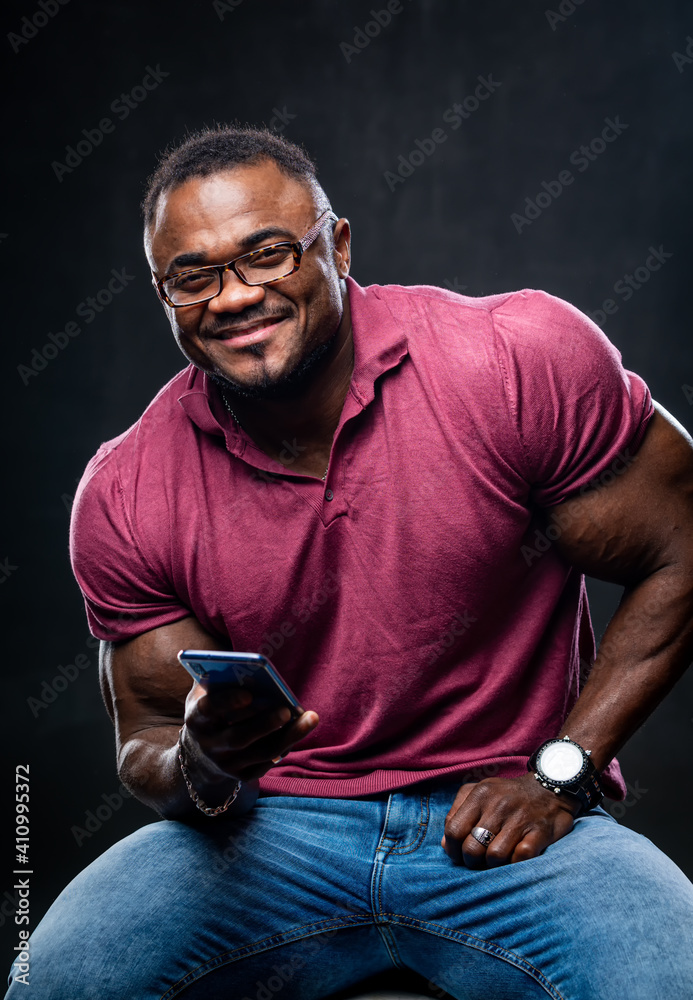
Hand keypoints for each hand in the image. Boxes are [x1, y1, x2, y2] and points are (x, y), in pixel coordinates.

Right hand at [182, 681, 318, 785]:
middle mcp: (209, 745)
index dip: (227, 702)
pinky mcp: (242, 775)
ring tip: (310, 718)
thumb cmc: (212, 708)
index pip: (209, 710)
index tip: (248, 693)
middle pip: (238, 737)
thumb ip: (221, 677)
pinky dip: (287, 746)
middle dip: (264, 724)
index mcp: (197, 719)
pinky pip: (269, 763)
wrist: (202, 751)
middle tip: (286, 710)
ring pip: (260, 753)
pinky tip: (302, 729)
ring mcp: (226, 764)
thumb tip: (248, 667)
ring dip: (288, 736)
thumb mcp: (207, 692)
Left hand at [441, 774, 579, 868]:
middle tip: (478, 860)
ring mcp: (520, 819)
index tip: (459, 855)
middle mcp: (498, 805)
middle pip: (472, 848)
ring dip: (493, 865)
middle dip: (472, 861)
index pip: (454, 830)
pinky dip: (514, 864)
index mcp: (480, 795)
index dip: (453, 849)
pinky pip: (519, 858)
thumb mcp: (479, 792)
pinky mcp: (539, 832)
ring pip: (494, 857)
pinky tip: (514, 858)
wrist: (550, 788)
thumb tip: (446, 844)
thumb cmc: (507, 795)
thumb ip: (457, 812)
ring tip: (496, 859)